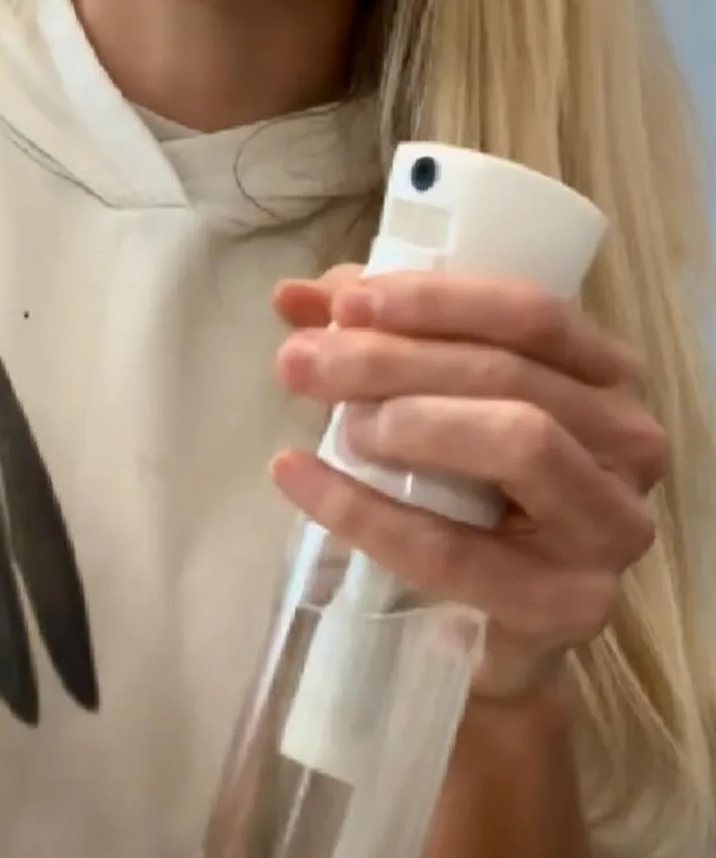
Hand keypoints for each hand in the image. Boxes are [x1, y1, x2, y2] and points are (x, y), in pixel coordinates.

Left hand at [270, 264, 665, 699]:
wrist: (487, 623)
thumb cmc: (466, 484)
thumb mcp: (425, 390)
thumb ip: (371, 335)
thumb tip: (292, 298)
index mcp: (605, 372)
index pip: (532, 314)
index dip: (437, 301)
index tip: (344, 304)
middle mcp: (629, 440)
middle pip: (511, 375)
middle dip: (393, 360)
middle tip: (301, 363)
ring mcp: (611, 526)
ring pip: (520, 442)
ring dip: (413, 423)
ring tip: (336, 425)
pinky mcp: (570, 604)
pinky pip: (456, 551)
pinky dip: (366, 511)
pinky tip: (298, 477)